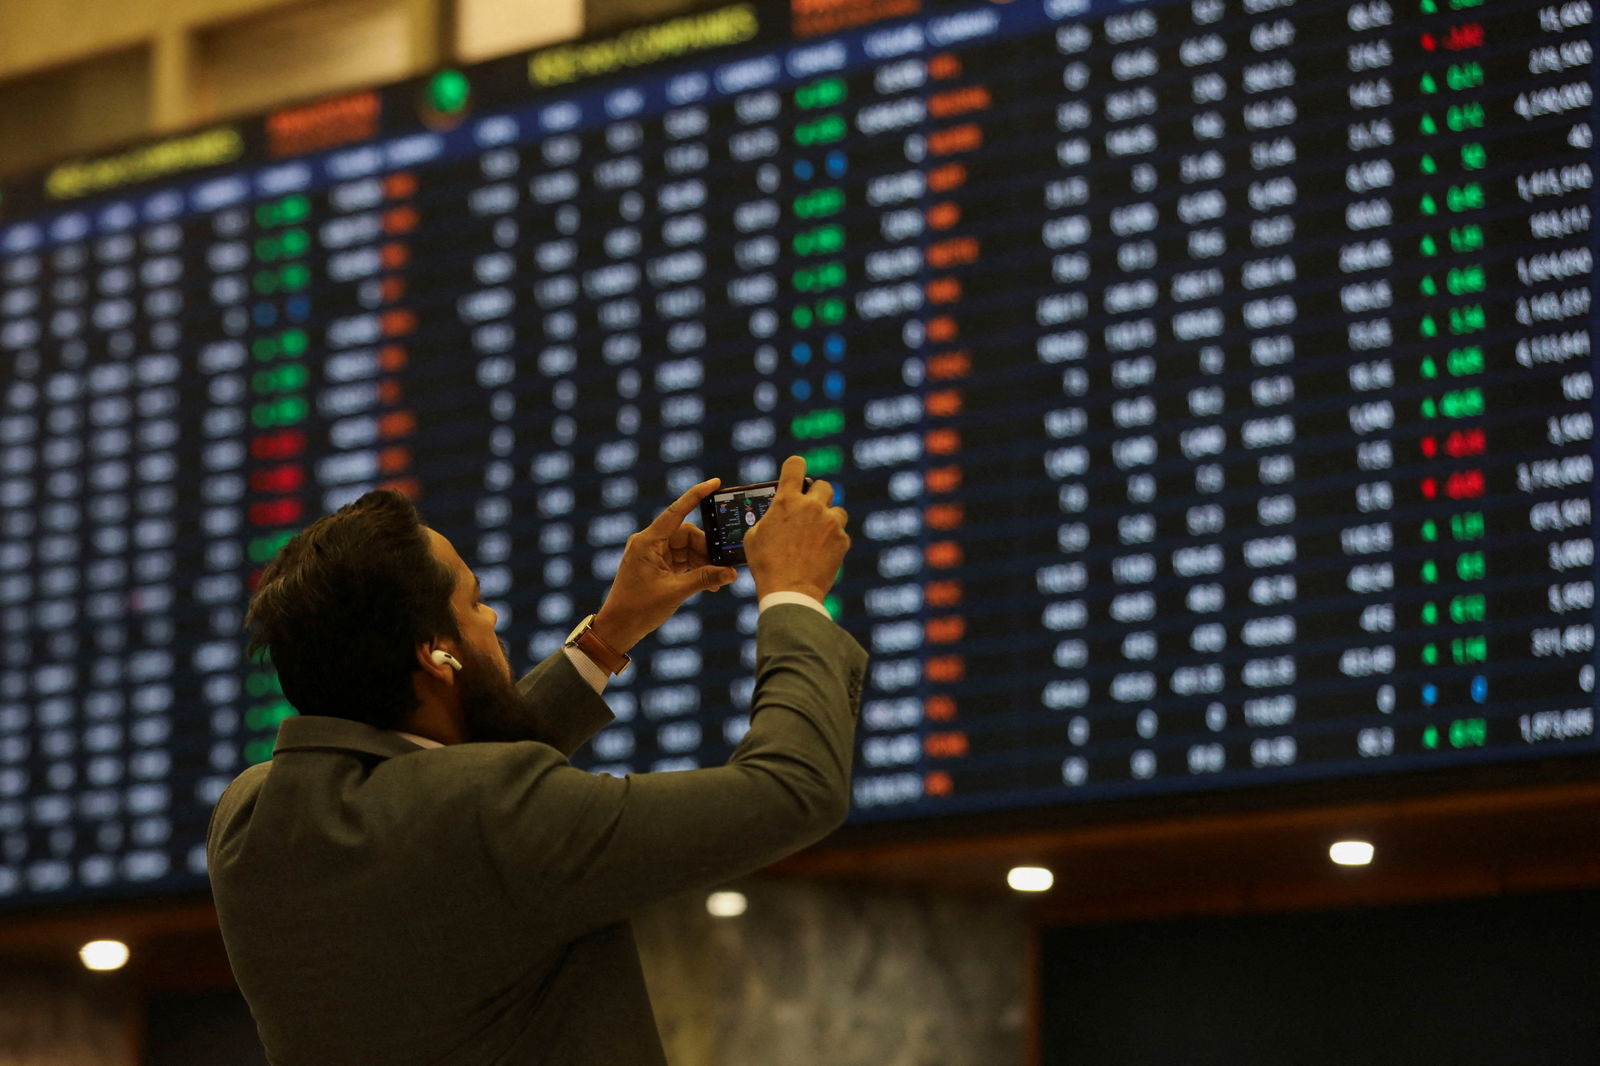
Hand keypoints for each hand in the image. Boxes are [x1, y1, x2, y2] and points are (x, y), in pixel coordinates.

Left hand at [591, 479, 738, 652]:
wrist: (618, 628)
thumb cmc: (639, 609)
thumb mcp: (676, 592)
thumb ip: (705, 579)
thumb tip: (731, 573)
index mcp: (647, 542)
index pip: (676, 512)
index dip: (696, 495)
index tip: (715, 483)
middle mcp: (649, 543)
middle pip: (687, 535)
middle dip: (706, 549)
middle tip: (723, 566)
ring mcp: (652, 554)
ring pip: (687, 548)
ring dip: (702, 562)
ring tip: (716, 581)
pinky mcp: (656, 565)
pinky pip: (681, 560)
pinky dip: (695, 569)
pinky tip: (708, 583)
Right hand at [744, 456, 850, 601]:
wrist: (790, 591)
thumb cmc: (766, 565)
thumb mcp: (754, 536)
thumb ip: (768, 517)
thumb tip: (775, 514)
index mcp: (786, 500)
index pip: (795, 465)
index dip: (796, 466)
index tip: (796, 471)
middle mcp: (811, 506)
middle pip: (823, 485)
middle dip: (817, 496)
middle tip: (809, 511)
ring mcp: (830, 522)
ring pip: (837, 510)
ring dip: (828, 518)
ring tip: (817, 536)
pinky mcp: (843, 540)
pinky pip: (841, 533)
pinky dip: (833, 541)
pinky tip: (821, 554)